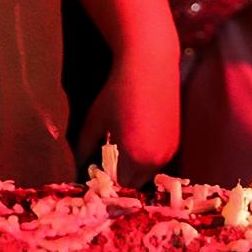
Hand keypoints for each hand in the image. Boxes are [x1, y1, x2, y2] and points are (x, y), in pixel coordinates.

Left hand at [73, 49, 179, 183]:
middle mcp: (156, 160)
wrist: (150, 66)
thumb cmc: (118, 91)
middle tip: (107, 162)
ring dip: (134, 168)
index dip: (106, 180)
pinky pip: (158, 160)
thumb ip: (83, 147)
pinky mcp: (176, 141)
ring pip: (148, 173)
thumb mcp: (95, 120)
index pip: (118, 185)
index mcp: (134, 157)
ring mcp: (169, 151)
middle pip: (134, 183)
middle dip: (120, 176)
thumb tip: (75, 164)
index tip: (97, 169)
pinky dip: (147, 157)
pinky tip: (137, 139)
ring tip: (121, 149)